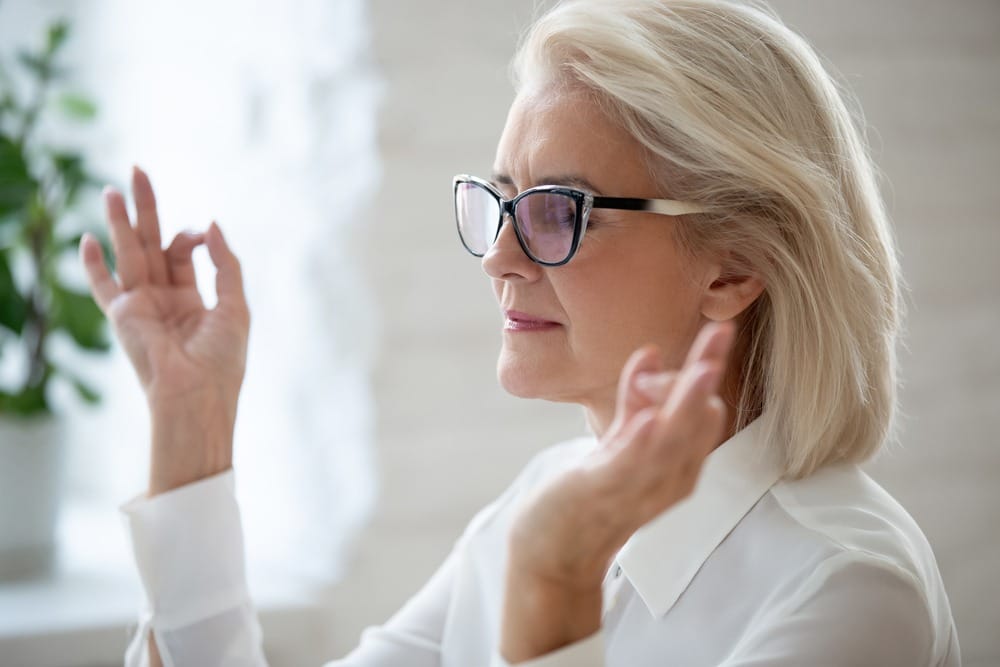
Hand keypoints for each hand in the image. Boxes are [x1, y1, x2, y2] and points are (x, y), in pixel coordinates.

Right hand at [79, 166, 250, 494]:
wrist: (197, 395)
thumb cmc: (223, 359)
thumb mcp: (236, 306)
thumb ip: (226, 264)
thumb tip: (212, 222)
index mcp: (191, 299)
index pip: (184, 253)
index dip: (194, 236)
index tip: (204, 236)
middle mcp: (162, 299)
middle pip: (151, 243)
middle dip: (146, 208)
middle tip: (137, 170)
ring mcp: (141, 306)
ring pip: (128, 254)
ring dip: (120, 222)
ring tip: (112, 189)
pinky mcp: (123, 315)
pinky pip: (103, 287)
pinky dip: (92, 265)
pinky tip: (86, 240)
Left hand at [499, 320, 735, 660]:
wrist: (554, 554)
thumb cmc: (592, 497)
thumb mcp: (623, 442)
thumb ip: (638, 401)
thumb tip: (651, 351)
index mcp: (679, 464)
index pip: (708, 410)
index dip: (704, 370)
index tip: (700, 336)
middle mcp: (669, 478)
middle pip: (698, 422)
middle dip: (707, 378)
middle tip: (722, 332)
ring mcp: (638, 488)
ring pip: (673, 442)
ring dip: (686, 403)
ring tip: (703, 369)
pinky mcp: (602, 495)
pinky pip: (629, 470)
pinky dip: (642, 444)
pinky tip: (650, 420)